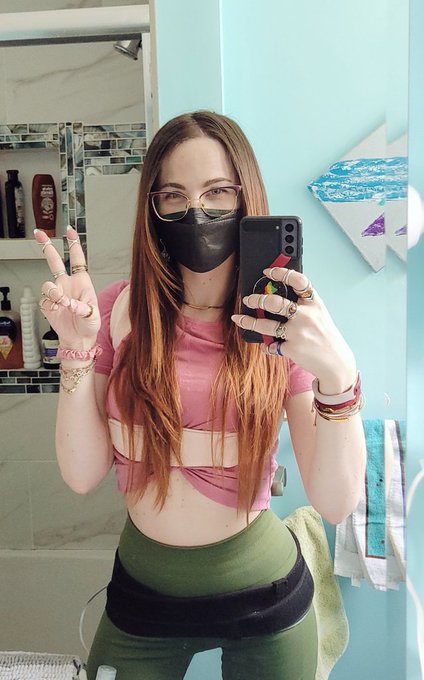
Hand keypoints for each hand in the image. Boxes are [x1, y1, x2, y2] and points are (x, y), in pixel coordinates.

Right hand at [34, 226, 100, 349]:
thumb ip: (81, 308)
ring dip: (53, 293)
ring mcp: (57, 293)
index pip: (77, 259)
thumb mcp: (93, 316)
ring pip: (47, 284)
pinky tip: (56, 311)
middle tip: (39, 233)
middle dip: (47, 246)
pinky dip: (49, 305)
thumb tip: (68, 302)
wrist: (79, 339)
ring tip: (61, 304)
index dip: (74, 244)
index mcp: (82, 282)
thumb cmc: (90, 325)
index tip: (70, 231)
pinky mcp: (48, 303)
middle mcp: (67, 284)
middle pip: (54, 261)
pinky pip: (43, 299)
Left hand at [231, 267, 356, 392]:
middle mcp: (306, 315)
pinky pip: (271, 345)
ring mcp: (298, 332)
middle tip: (248, 299)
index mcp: (314, 303)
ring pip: (266, 324)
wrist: (336, 363)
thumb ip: (302, 304)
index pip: (298, 280)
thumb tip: (274, 295)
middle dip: (256, 299)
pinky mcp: (292, 348)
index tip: (266, 272)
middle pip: (275, 302)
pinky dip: (267, 346)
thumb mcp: (319, 315)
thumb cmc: (324, 336)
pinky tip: (267, 346)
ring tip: (239, 319)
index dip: (280, 273)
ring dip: (249, 321)